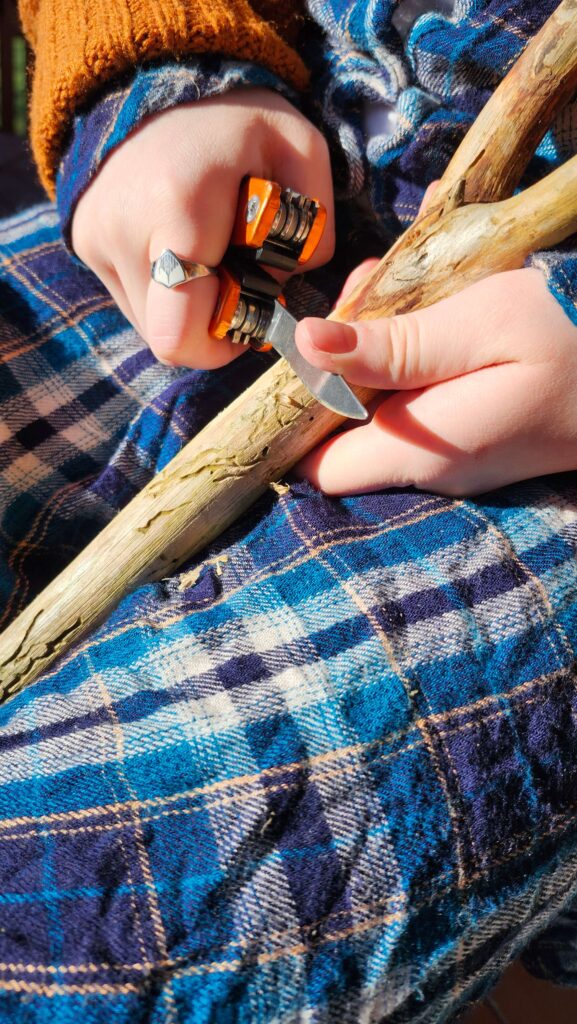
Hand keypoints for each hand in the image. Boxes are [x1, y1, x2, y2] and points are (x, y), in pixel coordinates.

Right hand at [72, 89, 333, 368]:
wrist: (159, 77)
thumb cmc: (240, 121)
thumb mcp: (303, 154)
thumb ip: (317, 230)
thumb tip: (292, 285)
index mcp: (181, 208)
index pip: (182, 335)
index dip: (220, 347)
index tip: (251, 318)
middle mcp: (125, 231)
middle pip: (168, 339)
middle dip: (209, 328)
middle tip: (237, 286)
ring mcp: (97, 239)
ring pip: (148, 324)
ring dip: (186, 310)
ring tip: (209, 260)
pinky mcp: (84, 242)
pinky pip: (133, 298)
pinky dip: (164, 290)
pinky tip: (183, 249)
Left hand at [295, 265, 576, 495]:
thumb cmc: (573, 336)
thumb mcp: (481, 325)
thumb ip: (394, 345)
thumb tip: (307, 346)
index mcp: (421, 448)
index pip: (315, 466)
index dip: (295, 414)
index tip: (304, 353)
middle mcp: (430, 465)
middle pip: (345, 427)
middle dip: (340, 362)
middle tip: (372, 291)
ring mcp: (455, 456)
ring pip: (380, 407)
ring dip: (377, 347)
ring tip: (406, 285)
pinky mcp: (474, 437)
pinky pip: (418, 400)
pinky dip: (412, 354)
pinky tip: (435, 306)